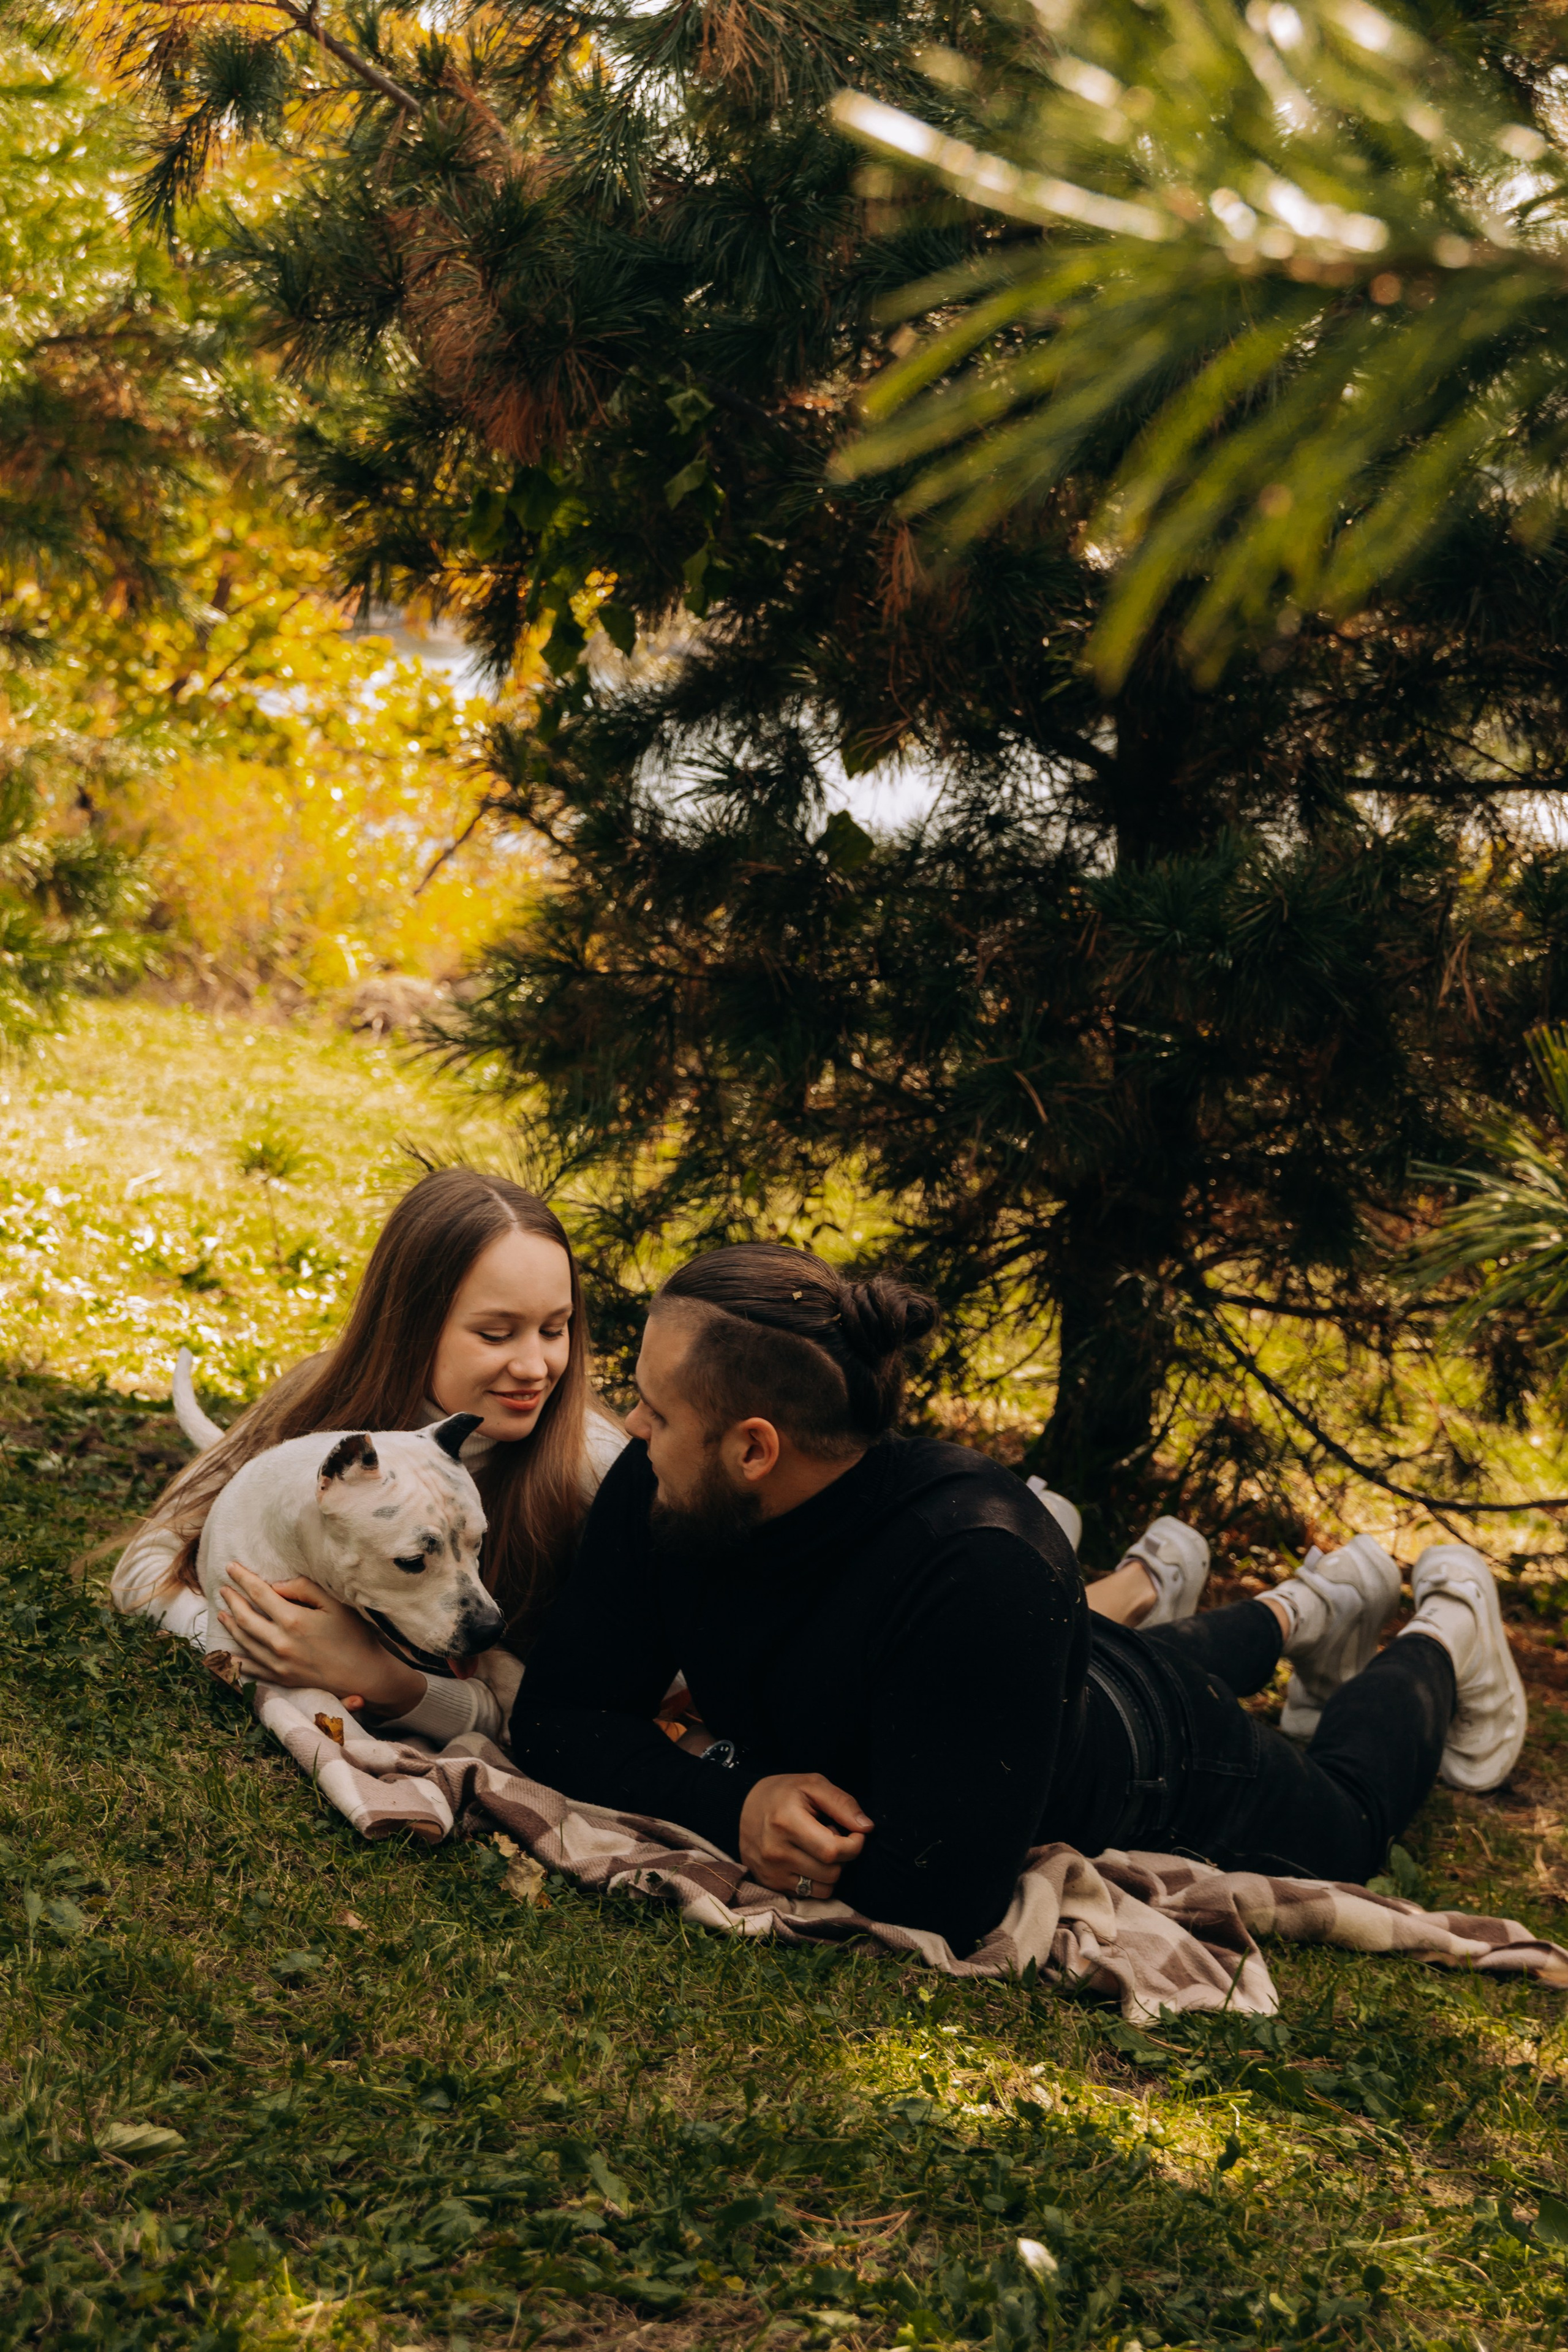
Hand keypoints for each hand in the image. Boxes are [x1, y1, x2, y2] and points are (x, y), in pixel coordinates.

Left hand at [213, 1562, 424, 1715]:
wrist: (364, 1675)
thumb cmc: (354, 1635)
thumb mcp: (335, 1604)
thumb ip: (304, 1589)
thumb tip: (276, 1586)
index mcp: (293, 1620)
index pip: (260, 1593)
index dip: (243, 1578)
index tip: (230, 1567)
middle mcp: (280, 1643)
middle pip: (245, 1618)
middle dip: (232, 1600)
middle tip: (223, 1588)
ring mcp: (278, 1664)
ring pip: (244, 1642)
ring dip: (230, 1626)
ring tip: (222, 1614)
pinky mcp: (281, 1678)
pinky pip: (251, 1668)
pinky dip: (236, 1660)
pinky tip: (228, 1653)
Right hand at [739, 1772, 872, 1896]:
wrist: (742, 1806)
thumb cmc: (784, 1793)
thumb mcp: (813, 1784)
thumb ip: (842, 1803)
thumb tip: (866, 1827)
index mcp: (786, 1822)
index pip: (833, 1851)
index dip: (854, 1845)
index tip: (855, 1833)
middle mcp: (776, 1852)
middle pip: (831, 1872)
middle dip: (843, 1857)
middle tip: (834, 1837)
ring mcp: (771, 1872)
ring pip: (823, 1888)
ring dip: (831, 1871)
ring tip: (819, 1848)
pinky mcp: (770, 1884)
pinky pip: (808, 1895)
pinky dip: (816, 1880)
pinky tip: (807, 1859)